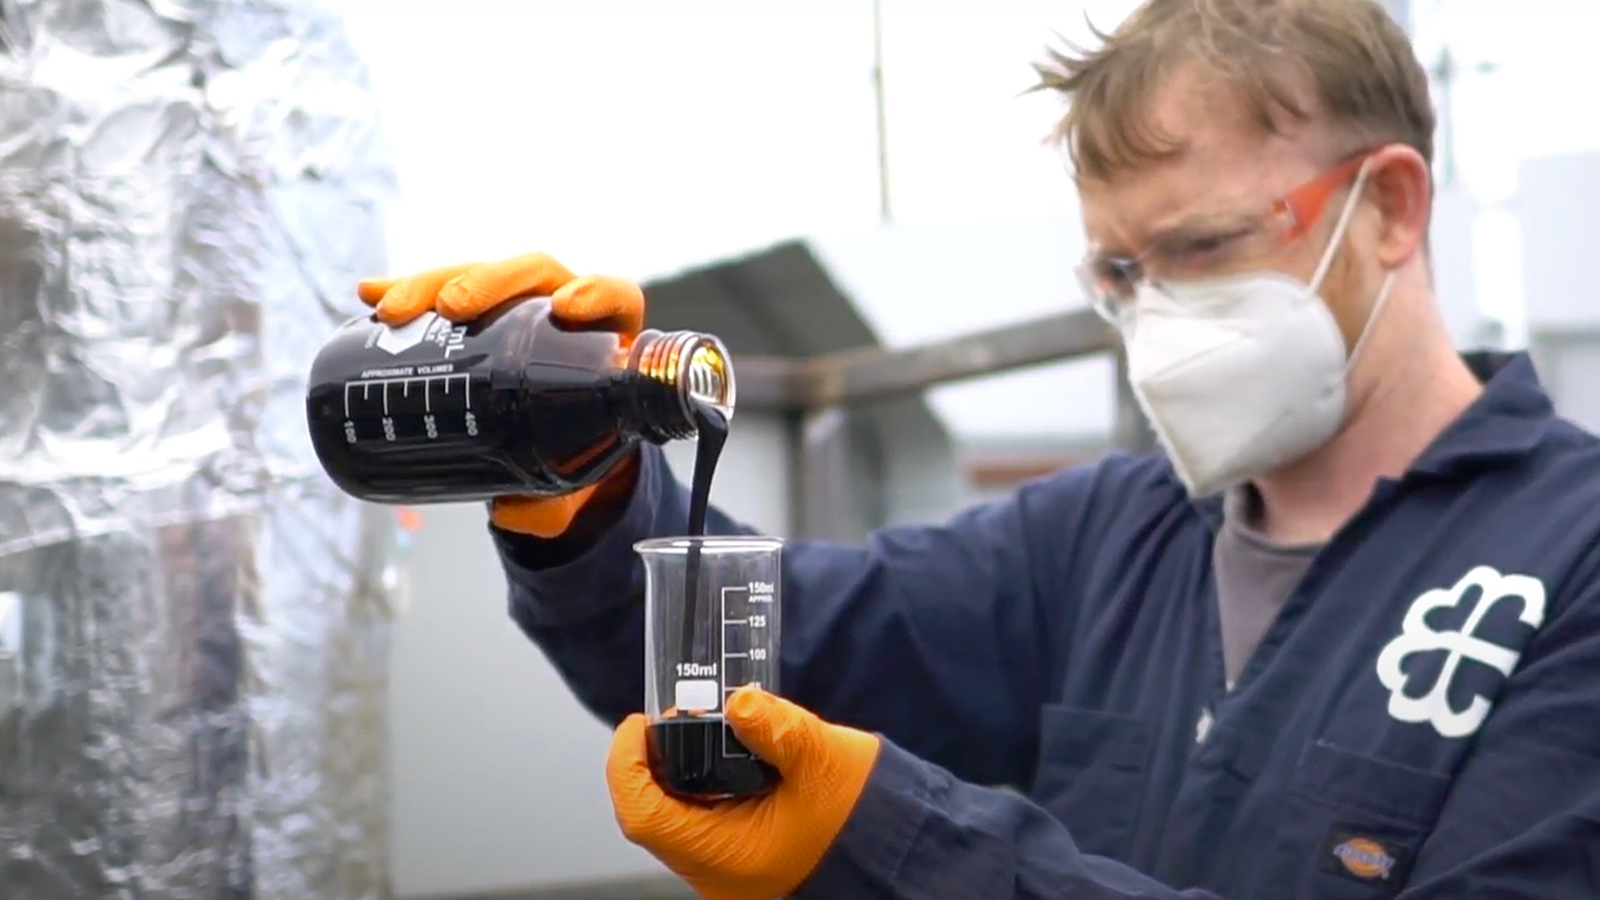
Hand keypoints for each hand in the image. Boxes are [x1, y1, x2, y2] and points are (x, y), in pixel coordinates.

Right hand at [355, 253, 645, 537]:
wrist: (547, 447)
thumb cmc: (570, 452)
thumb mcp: (570, 481)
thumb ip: (551, 506)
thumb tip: (508, 511)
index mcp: (604, 339)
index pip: (613, 299)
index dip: (595, 292)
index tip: (566, 308)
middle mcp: (561, 310)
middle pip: (533, 274)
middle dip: (490, 281)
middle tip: (454, 308)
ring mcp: (515, 306)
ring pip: (479, 276)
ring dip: (435, 283)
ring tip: (396, 311)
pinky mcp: (473, 312)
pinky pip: (438, 292)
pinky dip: (404, 291)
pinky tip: (371, 296)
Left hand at [607, 687, 881, 899]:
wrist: (900, 851)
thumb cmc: (864, 816)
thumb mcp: (823, 760)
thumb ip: (777, 728)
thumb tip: (738, 700)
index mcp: (727, 858)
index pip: (644, 814)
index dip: (626, 764)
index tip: (639, 724)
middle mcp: (717, 876)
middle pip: (653, 817)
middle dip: (651, 764)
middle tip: (674, 720)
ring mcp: (727, 874)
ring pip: (673, 823)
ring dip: (674, 778)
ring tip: (697, 733)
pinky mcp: (739, 864)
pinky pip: (698, 828)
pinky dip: (697, 791)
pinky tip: (717, 761)